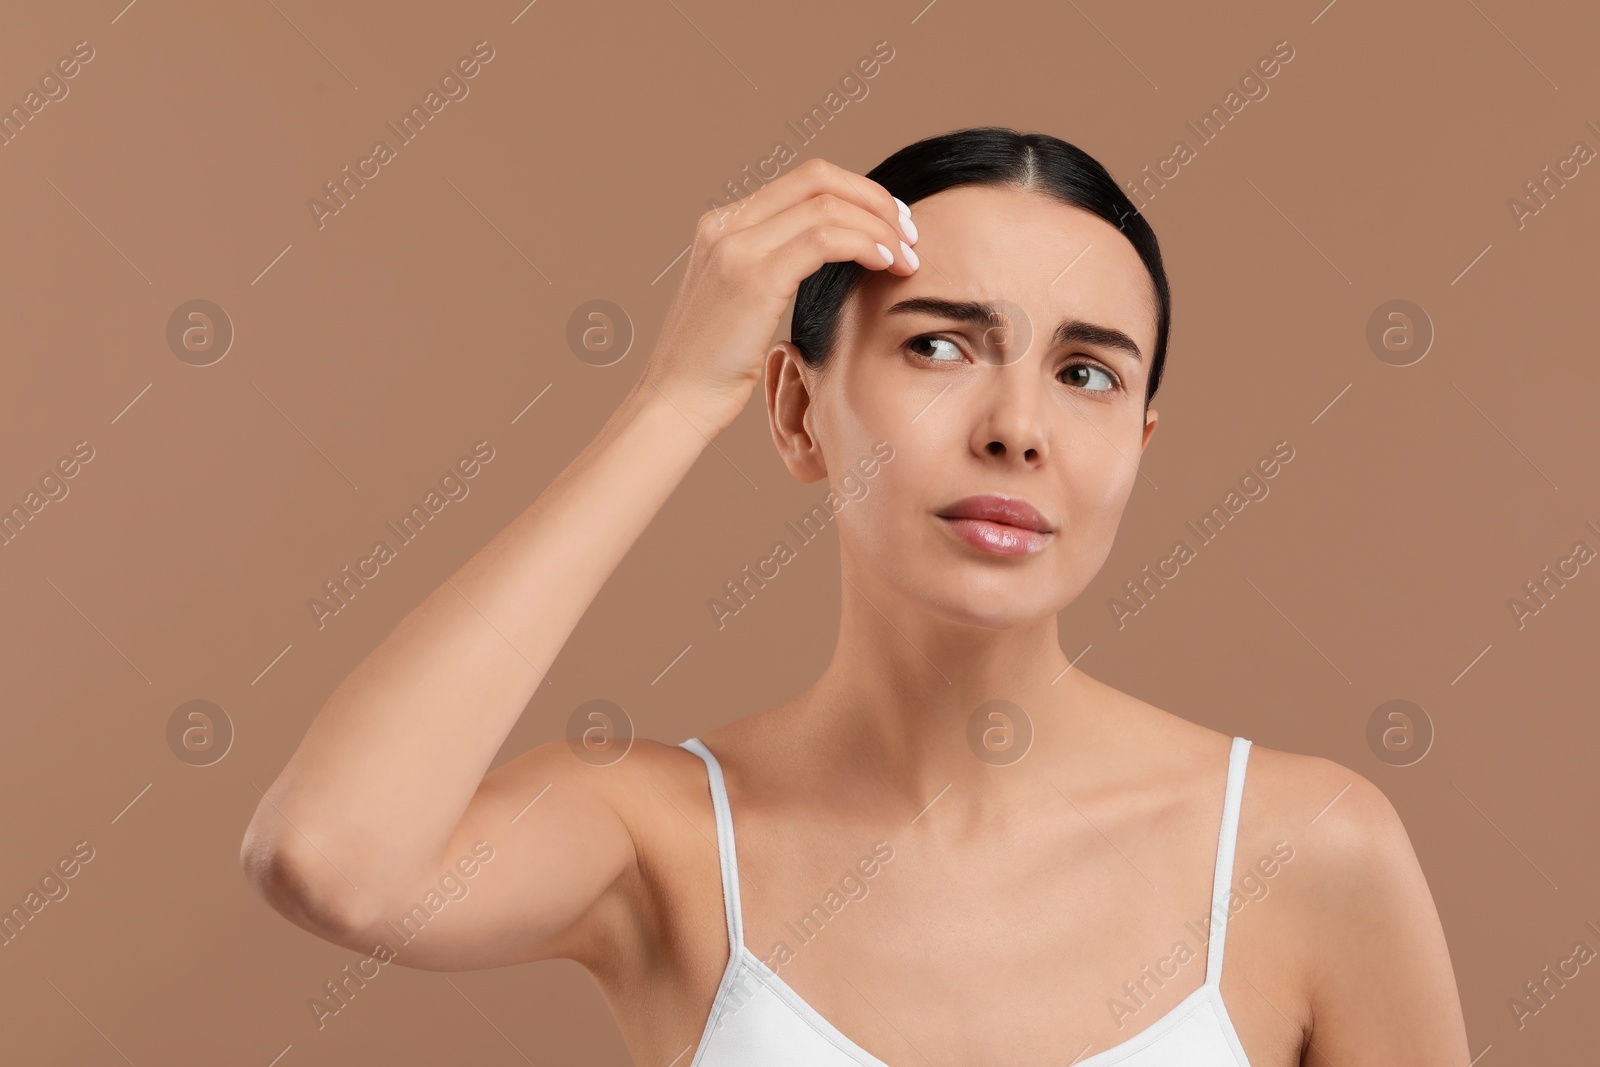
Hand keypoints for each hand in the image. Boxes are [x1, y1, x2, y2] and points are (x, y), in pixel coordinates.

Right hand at [636, 157, 918, 435]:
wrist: (676, 402)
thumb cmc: (713, 368)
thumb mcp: (740, 304)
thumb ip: (772, 268)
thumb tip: (827, 257)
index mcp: (721, 225)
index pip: (804, 181)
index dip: (857, 193)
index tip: (890, 224)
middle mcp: (725, 225)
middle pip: (819, 178)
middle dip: (875, 200)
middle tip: (910, 234)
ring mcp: (736, 247)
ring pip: (829, 206)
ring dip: (880, 226)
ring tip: (908, 257)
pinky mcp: (755, 277)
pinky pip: (826, 239)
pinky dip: (866, 245)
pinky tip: (887, 265)